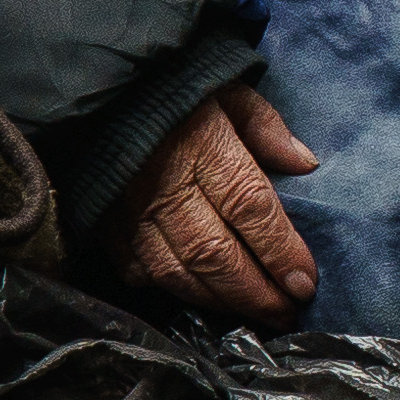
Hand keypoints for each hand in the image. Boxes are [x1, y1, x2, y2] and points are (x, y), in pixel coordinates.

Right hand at [113, 81, 317, 319]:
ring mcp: (128, 209)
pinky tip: (198, 295)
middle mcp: (164, 185)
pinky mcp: (103, 223)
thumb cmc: (172, 84)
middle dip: (255, 292)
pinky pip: (138, 269)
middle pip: (215, 254)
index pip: (249, 208)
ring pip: (177, 272)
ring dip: (219, 300)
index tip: (306, 284)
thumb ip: (265, 127)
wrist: (94, 85)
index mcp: (202, 145)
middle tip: (287, 314)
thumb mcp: (226, 87)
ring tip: (254, 314)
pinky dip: (170, 289)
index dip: (280, 251)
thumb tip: (306, 165)